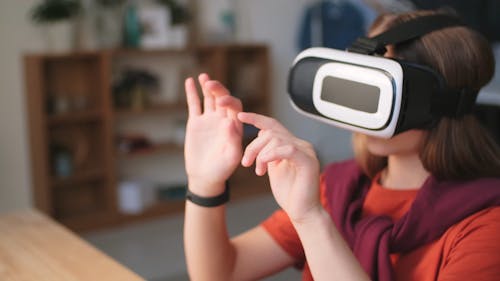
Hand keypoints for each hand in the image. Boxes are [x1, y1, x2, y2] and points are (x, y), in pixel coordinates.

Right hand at [184, 74, 242, 195]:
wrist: (205, 176)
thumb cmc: (222, 169)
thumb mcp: (231, 157)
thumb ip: (233, 140)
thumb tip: (229, 122)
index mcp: (235, 125)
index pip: (235, 106)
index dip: (229, 101)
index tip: (221, 102)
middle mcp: (223, 119)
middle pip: (223, 98)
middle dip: (218, 89)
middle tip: (210, 84)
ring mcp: (209, 119)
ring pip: (209, 98)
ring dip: (207, 86)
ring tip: (203, 77)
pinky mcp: (196, 122)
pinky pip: (194, 105)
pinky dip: (192, 93)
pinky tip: (190, 81)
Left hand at [238, 112, 321, 221]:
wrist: (302, 212)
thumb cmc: (289, 193)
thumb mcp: (273, 168)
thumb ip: (268, 152)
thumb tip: (260, 135)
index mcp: (292, 145)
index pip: (273, 125)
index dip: (256, 118)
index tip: (240, 116)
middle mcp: (301, 145)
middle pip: (271, 132)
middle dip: (253, 146)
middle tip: (246, 163)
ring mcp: (306, 152)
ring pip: (277, 139)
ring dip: (260, 154)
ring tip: (258, 170)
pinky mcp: (308, 161)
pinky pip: (287, 149)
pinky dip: (272, 154)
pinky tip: (264, 164)